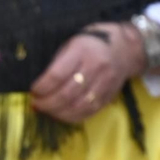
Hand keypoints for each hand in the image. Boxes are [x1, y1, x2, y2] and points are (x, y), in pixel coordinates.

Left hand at [30, 23, 145, 122]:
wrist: (126, 48)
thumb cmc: (93, 42)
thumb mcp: (73, 43)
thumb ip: (58, 62)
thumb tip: (39, 86)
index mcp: (82, 50)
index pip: (57, 75)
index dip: (41, 87)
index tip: (33, 91)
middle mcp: (96, 67)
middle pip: (66, 94)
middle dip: (46, 103)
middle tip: (36, 104)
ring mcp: (105, 83)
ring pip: (77, 106)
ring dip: (57, 113)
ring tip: (47, 110)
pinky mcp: (110, 95)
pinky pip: (89, 112)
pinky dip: (72, 117)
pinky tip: (62, 114)